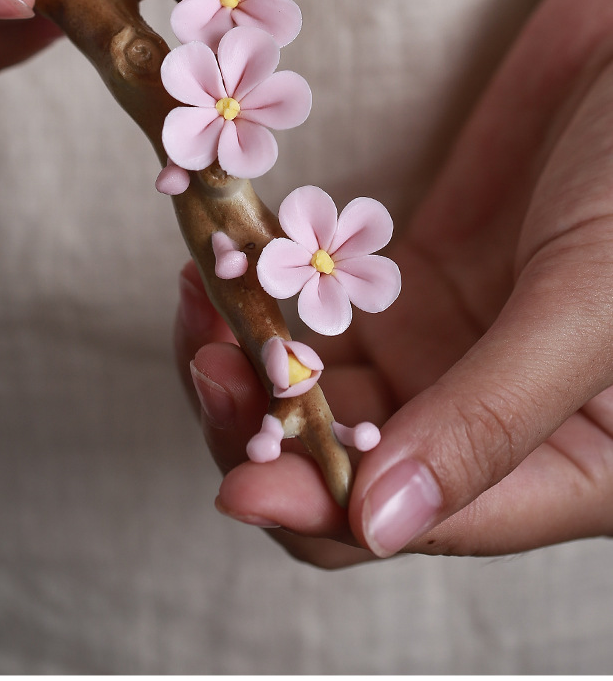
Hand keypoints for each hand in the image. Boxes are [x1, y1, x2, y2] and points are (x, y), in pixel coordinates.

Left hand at [175, 0, 612, 564]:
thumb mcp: (591, 304)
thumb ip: (492, 417)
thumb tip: (376, 526)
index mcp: (566, 466)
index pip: (416, 524)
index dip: (321, 514)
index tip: (238, 481)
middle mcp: (494, 420)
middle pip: (345, 464)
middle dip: (265, 426)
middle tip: (211, 351)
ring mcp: (448, 344)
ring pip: (319, 389)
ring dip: (251, 355)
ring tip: (207, 290)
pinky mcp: (413, 276)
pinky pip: (319, 308)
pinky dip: (267, 291)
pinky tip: (228, 255)